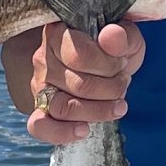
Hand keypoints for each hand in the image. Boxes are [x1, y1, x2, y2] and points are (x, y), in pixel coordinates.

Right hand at [25, 20, 145, 145]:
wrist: (108, 63)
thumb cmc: (114, 49)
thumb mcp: (126, 37)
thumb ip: (121, 35)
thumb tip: (111, 36)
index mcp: (59, 33)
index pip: (79, 55)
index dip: (107, 65)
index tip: (122, 62)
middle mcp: (43, 58)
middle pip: (77, 85)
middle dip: (110, 89)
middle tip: (123, 82)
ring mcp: (40, 85)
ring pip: (62, 108)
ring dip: (97, 111)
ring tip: (117, 106)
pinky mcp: (41, 108)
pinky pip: (40, 126)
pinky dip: (62, 133)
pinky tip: (84, 130)